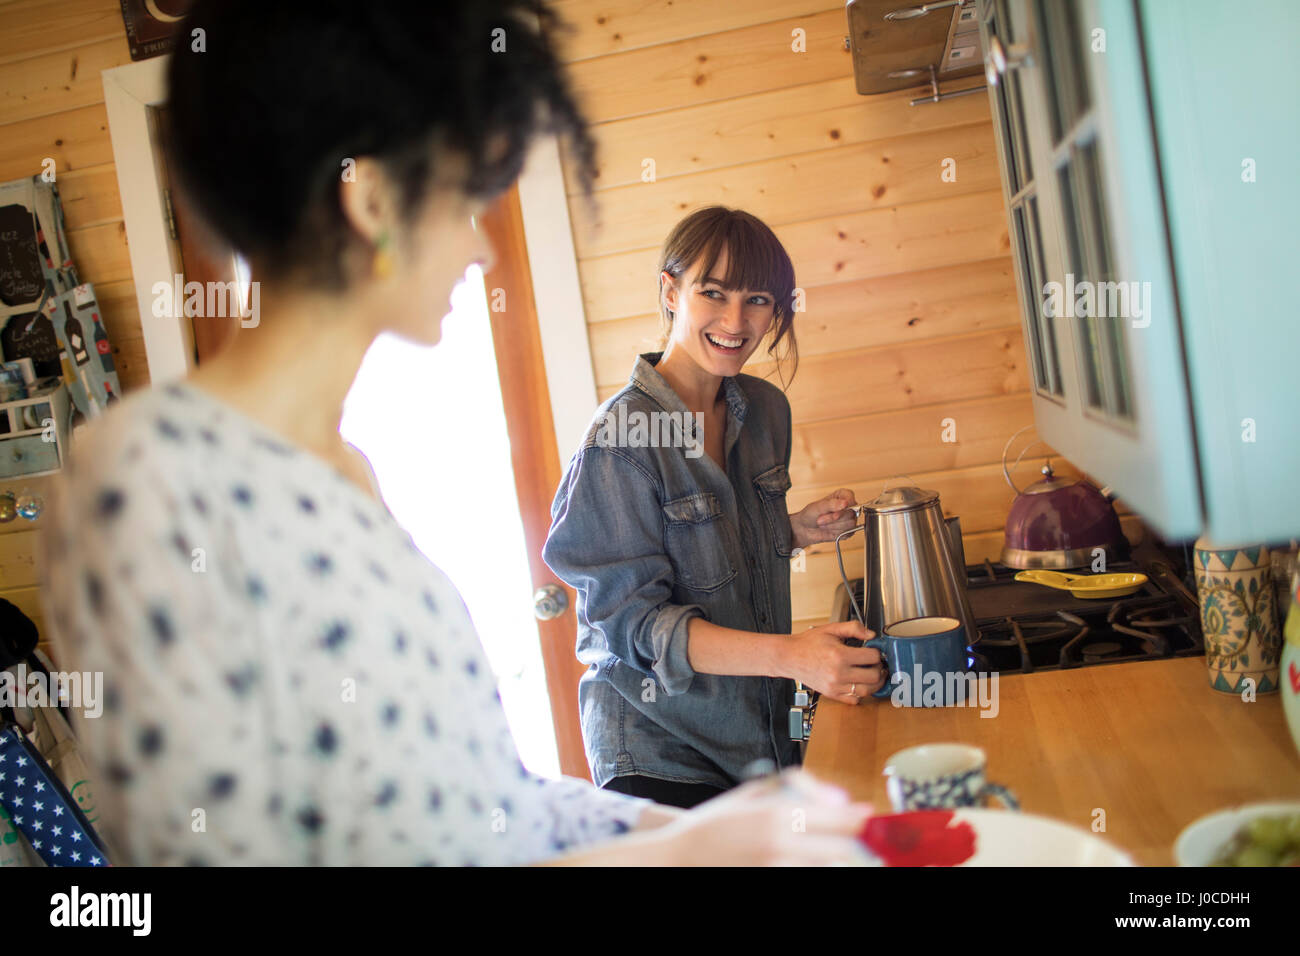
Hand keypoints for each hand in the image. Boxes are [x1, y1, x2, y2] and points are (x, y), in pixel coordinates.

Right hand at [661, 769, 874, 865]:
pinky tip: (802, 860)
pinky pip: (806, 875)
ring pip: (826, 866)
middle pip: (841, 849)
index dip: (857, 819)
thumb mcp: (753, 790)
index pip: (838, 819)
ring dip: (831, 859)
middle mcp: (780, 842)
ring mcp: (775, 867)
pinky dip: (811, 868)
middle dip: (850, 845)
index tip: (865, 817)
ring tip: (829, 852)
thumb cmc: (718, 822)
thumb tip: (838, 796)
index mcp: (777, 814)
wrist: (681, 857)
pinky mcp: (770, 880)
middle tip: (852, 842)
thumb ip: (796, 786)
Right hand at [782, 620, 884, 703]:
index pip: (872, 657)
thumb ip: (853, 628)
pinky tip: (859, 683)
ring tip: (873, 675)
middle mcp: (838, 673)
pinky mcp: (831, 694)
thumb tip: (871, 635)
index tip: (875, 651)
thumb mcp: (831, 629)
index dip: (877, 652)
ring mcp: (835, 686)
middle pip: (873, 677)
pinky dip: (861, 693)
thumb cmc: (808, 643)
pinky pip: (854, 700)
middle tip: (877, 664)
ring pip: (867, 691)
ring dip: (874, 683)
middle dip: (879, 669)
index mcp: (839, 655)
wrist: (789, 656)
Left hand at [790, 488, 857, 549]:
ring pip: (849, 524)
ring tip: (823, 524)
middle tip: (820, 519)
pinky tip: (828, 529)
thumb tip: (844, 503)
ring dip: (833, 526)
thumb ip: (831, 504)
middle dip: (833, 518)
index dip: (846, 503)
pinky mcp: (848, 531)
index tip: (839, 508)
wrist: (805, 529)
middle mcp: (847, 507)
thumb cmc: (810, 515)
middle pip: (850, 513)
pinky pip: (847, 532)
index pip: (850, 497)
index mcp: (841, 496)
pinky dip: (836, 532)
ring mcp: (849, 520)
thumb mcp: (818, 507)